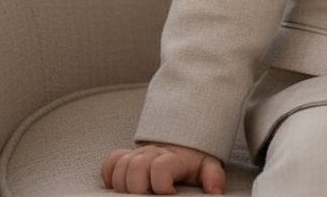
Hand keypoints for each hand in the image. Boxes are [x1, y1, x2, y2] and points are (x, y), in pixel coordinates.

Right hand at [101, 143, 225, 194]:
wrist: (182, 136)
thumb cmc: (193, 157)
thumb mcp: (207, 165)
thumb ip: (213, 176)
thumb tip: (215, 192)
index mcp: (174, 157)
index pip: (162, 167)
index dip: (161, 184)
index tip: (169, 194)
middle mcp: (153, 153)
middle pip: (136, 167)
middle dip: (138, 188)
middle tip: (148, 196)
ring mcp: (138, 154)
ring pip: (120, 167)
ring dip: (124, 185)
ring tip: (138, 193)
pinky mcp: (126, 156)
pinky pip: (110, 163)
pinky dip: (110, 176)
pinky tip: (120, 187)